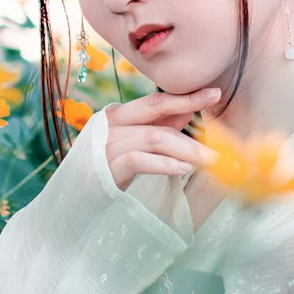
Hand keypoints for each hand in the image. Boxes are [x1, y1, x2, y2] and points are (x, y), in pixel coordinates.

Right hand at [104, 87, 220, 190]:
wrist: (74, 200)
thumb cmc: (107, 169)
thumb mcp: (133, 145)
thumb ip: (157, 127)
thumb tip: (186, 112)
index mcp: (117, 115)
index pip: (155, 101)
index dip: (185, 96)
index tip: (214, 93)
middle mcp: (110, 124)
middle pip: (155, 110)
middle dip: (189, 109)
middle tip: (219, 113)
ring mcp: (106, 145)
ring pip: (153, 137)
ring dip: (186, 147)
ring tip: (210, 159)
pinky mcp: (106, 168)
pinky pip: (139, 160)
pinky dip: (164, 164)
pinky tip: (184, 169)